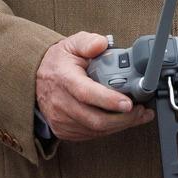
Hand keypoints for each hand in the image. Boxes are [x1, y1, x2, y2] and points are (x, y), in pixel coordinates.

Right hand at [35, 32, 154, 142]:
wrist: (36, 78)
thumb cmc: (59, 62)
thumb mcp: (72, 44)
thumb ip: (88, 42)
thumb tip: (102, 44)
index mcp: (64, 79)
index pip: (87, 93)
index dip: (109, 101)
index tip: (129, 103)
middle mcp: (60, 103)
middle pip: (95, 119)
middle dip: (123, 118)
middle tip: (141, 111)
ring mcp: (61, 119)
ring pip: (96, 130)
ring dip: (120, 125)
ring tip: (137, 115)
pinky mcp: (63, 130)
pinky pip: (91, 135)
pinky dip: (109, 130)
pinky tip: (120, 121)